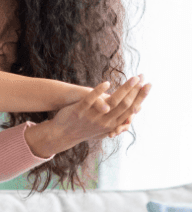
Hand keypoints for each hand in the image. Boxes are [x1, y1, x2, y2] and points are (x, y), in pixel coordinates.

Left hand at [25, 76, 149, 157]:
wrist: (62, 135)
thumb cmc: (84, 129)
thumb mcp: (103, 129)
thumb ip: (116, 121)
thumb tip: (132, 113)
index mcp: (112, 124)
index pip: (131, 109)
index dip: (140, 97)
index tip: (148, 84)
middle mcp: (105, 122)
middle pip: (124, 104)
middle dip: (135, 90)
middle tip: (143, 76)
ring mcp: (93, 117)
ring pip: (112, 102)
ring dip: (124, 89)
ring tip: (132, 78)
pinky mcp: (79, 111)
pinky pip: (90, 100)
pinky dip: (99, 91)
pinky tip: (106, 83)